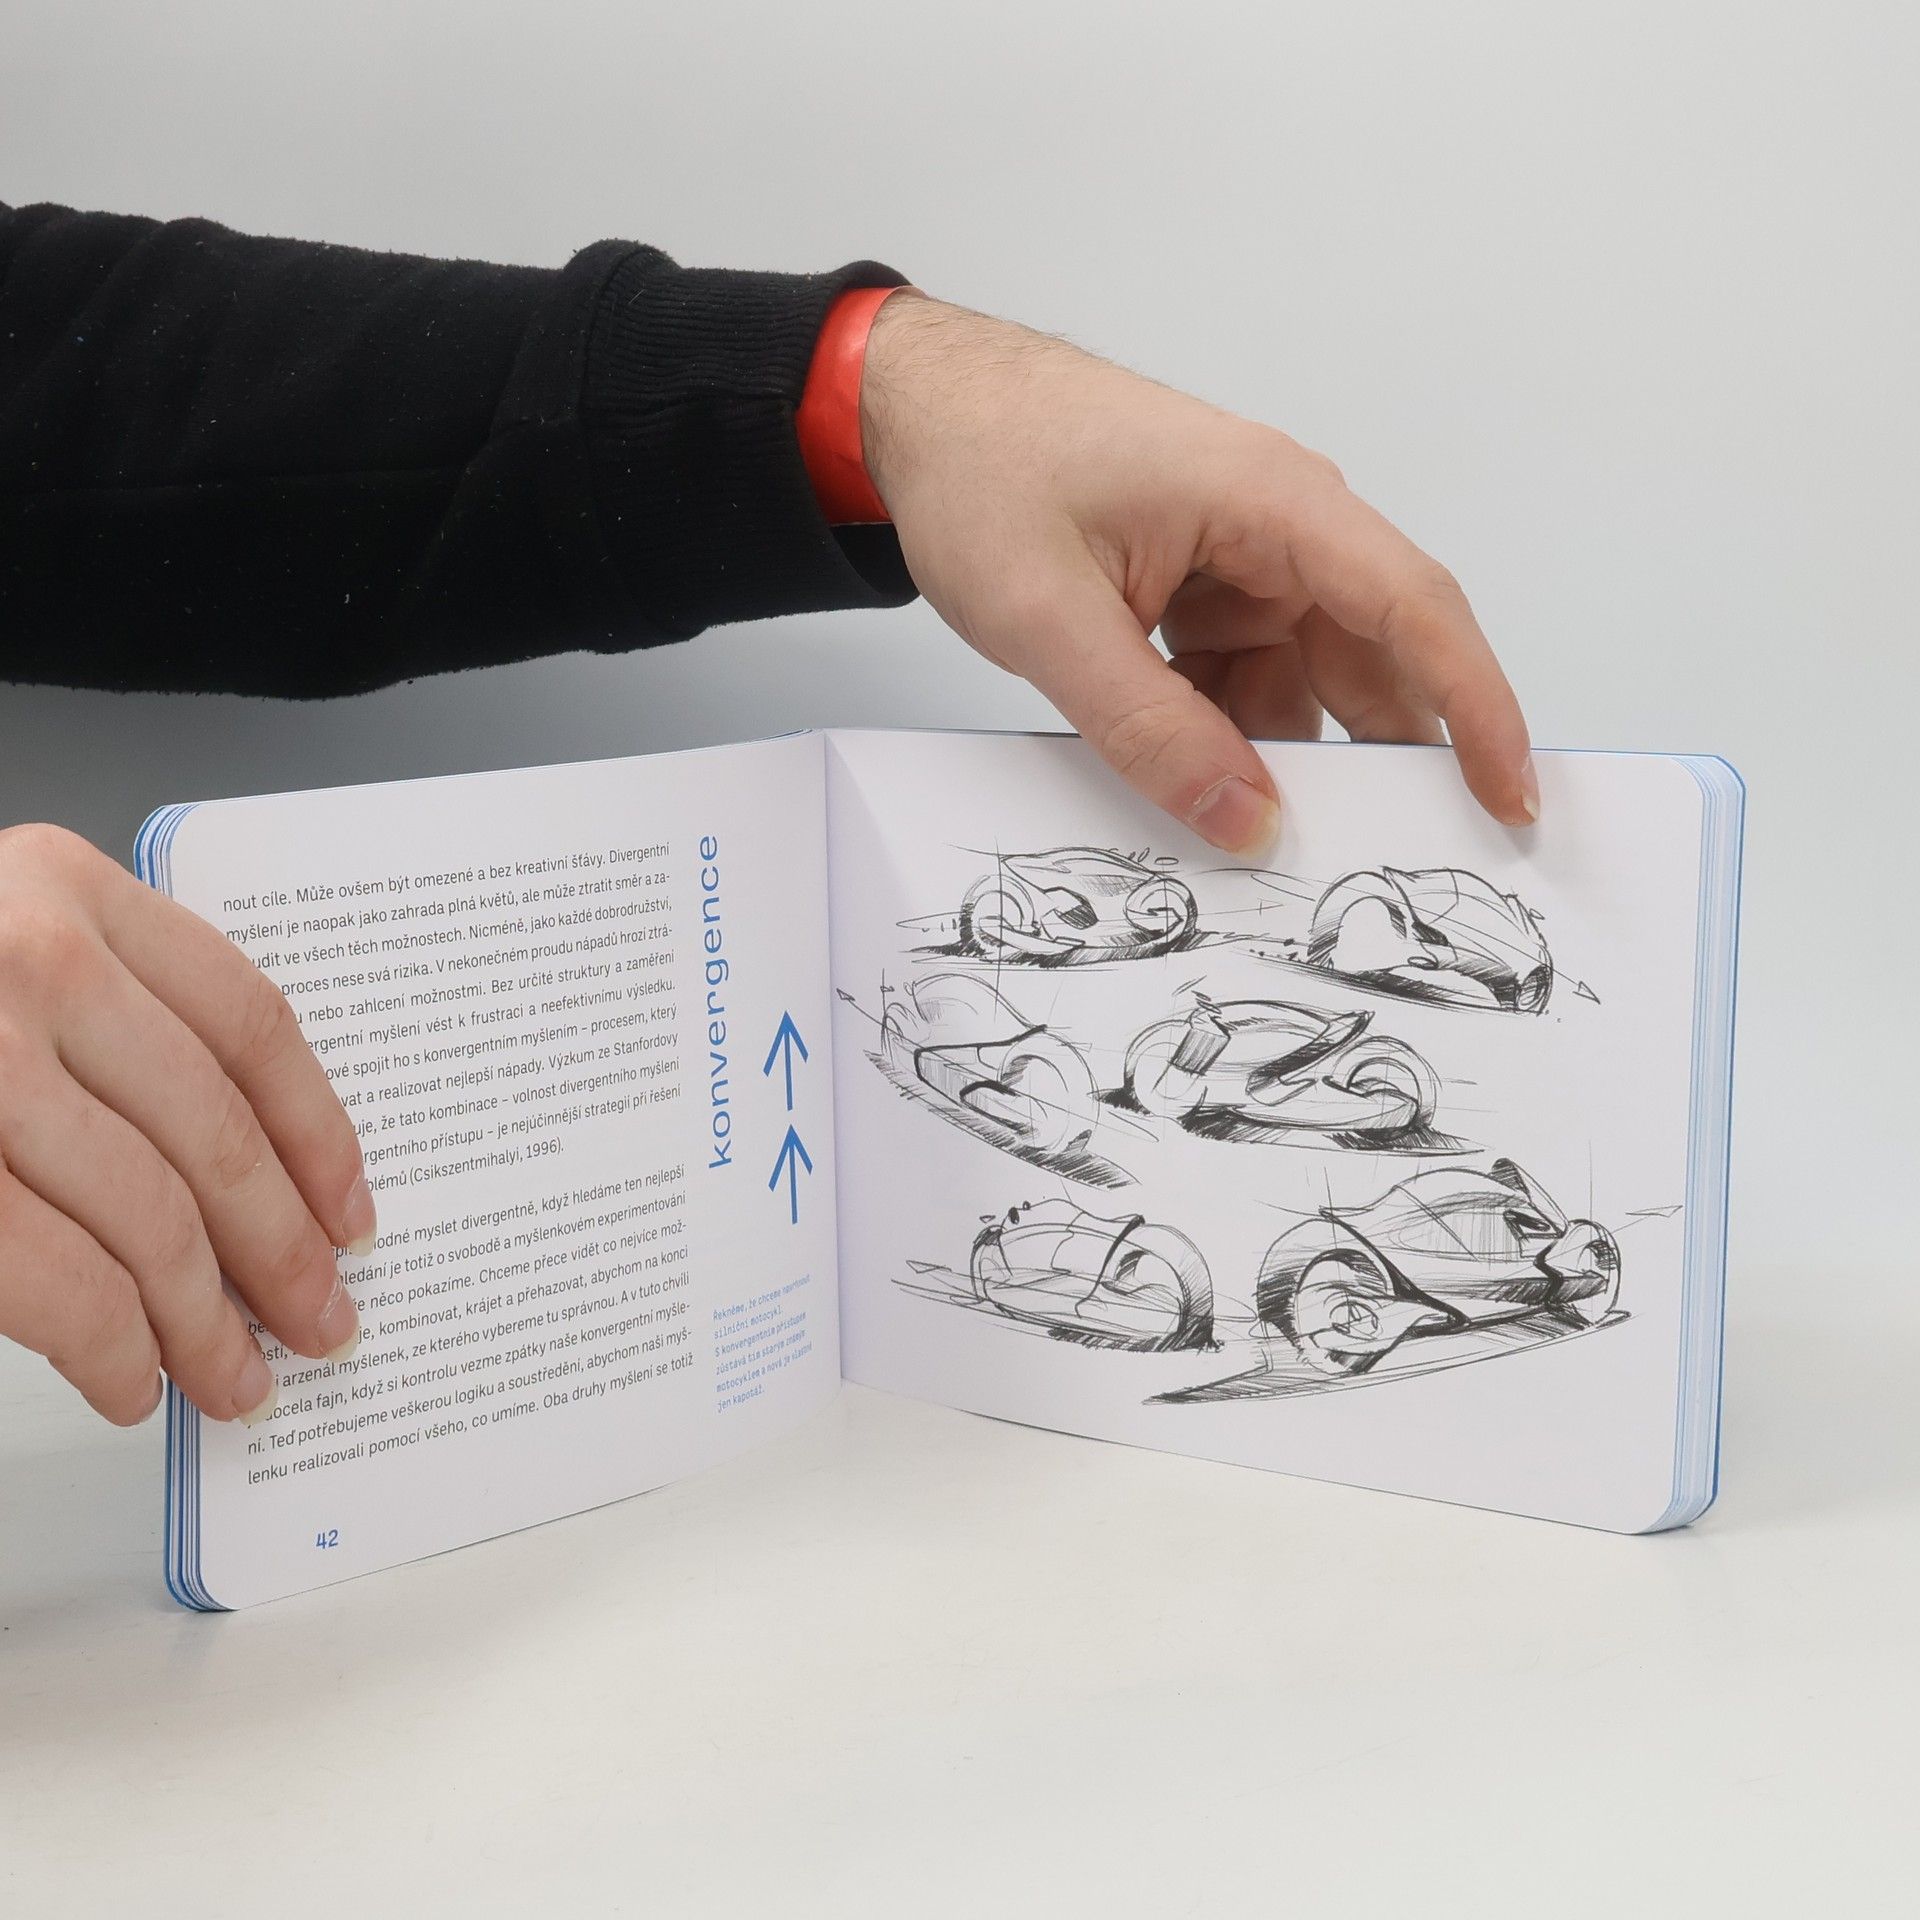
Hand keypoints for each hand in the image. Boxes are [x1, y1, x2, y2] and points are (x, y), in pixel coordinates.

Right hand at [0, 825, 370, 1425]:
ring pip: (148, 1219)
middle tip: (319, 1318)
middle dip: (281, 1251)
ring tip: (236, 1376)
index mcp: (63, 888)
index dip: (319, 1131)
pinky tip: (133, 1383)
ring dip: (206, 1322)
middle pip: (214, 1133)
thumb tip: (252, 1172)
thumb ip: (103, 1013)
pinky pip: (57, 1282)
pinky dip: (113, 1350)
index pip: (250, 1022)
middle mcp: (25, 958)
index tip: (351, 1208)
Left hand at [862, 295, 1536, 850]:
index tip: (1510, 797)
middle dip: (1384, 758)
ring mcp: (1239, 555)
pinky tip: (1202, 788)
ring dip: (1286, 754)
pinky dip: (1228, 732)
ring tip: (1272, 839)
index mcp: (1270, 500)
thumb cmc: (981, 467)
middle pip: (1370, 653)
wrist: (913, 407)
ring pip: (1302, 677)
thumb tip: (1248, 821)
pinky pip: (1244, 673)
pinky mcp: (1200, 583)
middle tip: (1391, 858)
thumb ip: (1150, 729)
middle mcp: (1277, 523)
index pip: (1413, 608)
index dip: (1479, 708)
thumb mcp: (1052, 618)